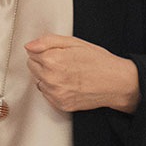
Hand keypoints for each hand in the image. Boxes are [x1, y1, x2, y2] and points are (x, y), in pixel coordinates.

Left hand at [25, 34, 139, 112]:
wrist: (116, 82)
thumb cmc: (99, 61)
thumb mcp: (74, 42)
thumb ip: (48, 41)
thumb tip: (30, 45)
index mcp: (53, 60)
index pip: (31, 53)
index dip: (43, 50)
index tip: (55, 51)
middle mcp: (51, 79)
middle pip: (32, 67)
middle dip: (44, 63)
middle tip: (63, 61)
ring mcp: (55, 94)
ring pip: (39, 81)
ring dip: (48, 77)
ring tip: (67, 73)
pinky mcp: (60, 104)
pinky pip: (47, 94)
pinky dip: (54, 89)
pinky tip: (68, 84)